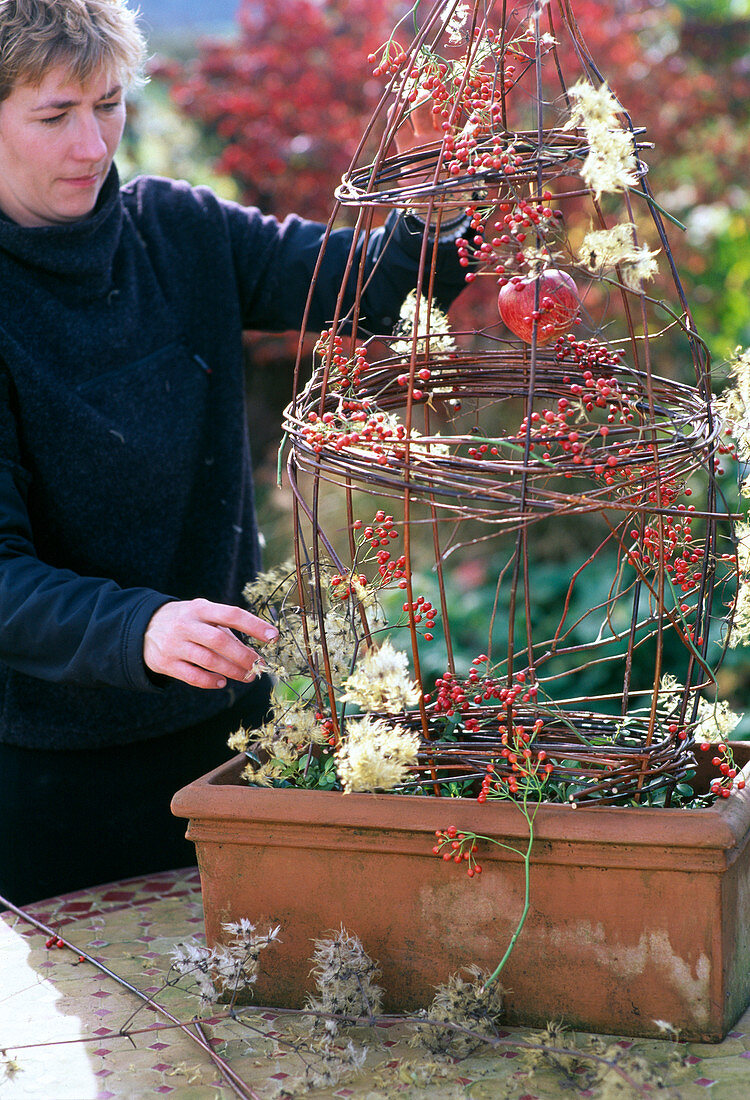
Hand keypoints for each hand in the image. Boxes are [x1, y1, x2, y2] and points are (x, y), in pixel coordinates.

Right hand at [143, 599, 278, 689]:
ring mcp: (174, 644)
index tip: (273, 636)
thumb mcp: (202, 614)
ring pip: (209, 661)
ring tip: (247, 676)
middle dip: (244, 656)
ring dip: (232, 671)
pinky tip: (222, 682)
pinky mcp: (166, 663)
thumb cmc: (186, 621)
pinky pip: (192, 676)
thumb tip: (254, 651)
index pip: (231, 614)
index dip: (254, 625)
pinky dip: (210, 681)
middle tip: (260, 666)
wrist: (143, 628)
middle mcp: (186, 625)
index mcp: (200, 608)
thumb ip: (225, 628)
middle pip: (220, 641)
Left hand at [391, 94, 467, 220]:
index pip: (398, 126)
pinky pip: (455, 121)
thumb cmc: (424, 188)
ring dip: (440, 101)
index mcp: (407, 145)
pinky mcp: (454, 137)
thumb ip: (408, 183)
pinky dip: (457, 111)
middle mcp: (421, 135)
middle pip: (418, 111)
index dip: (396, 115)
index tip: (397, 107)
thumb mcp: (414, 187)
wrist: (442, 192)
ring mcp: (438, 133)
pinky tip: (460, 105)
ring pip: (437, 110)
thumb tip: (401, 180)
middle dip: (421, 101)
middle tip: (426, 96)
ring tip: (443, 94)